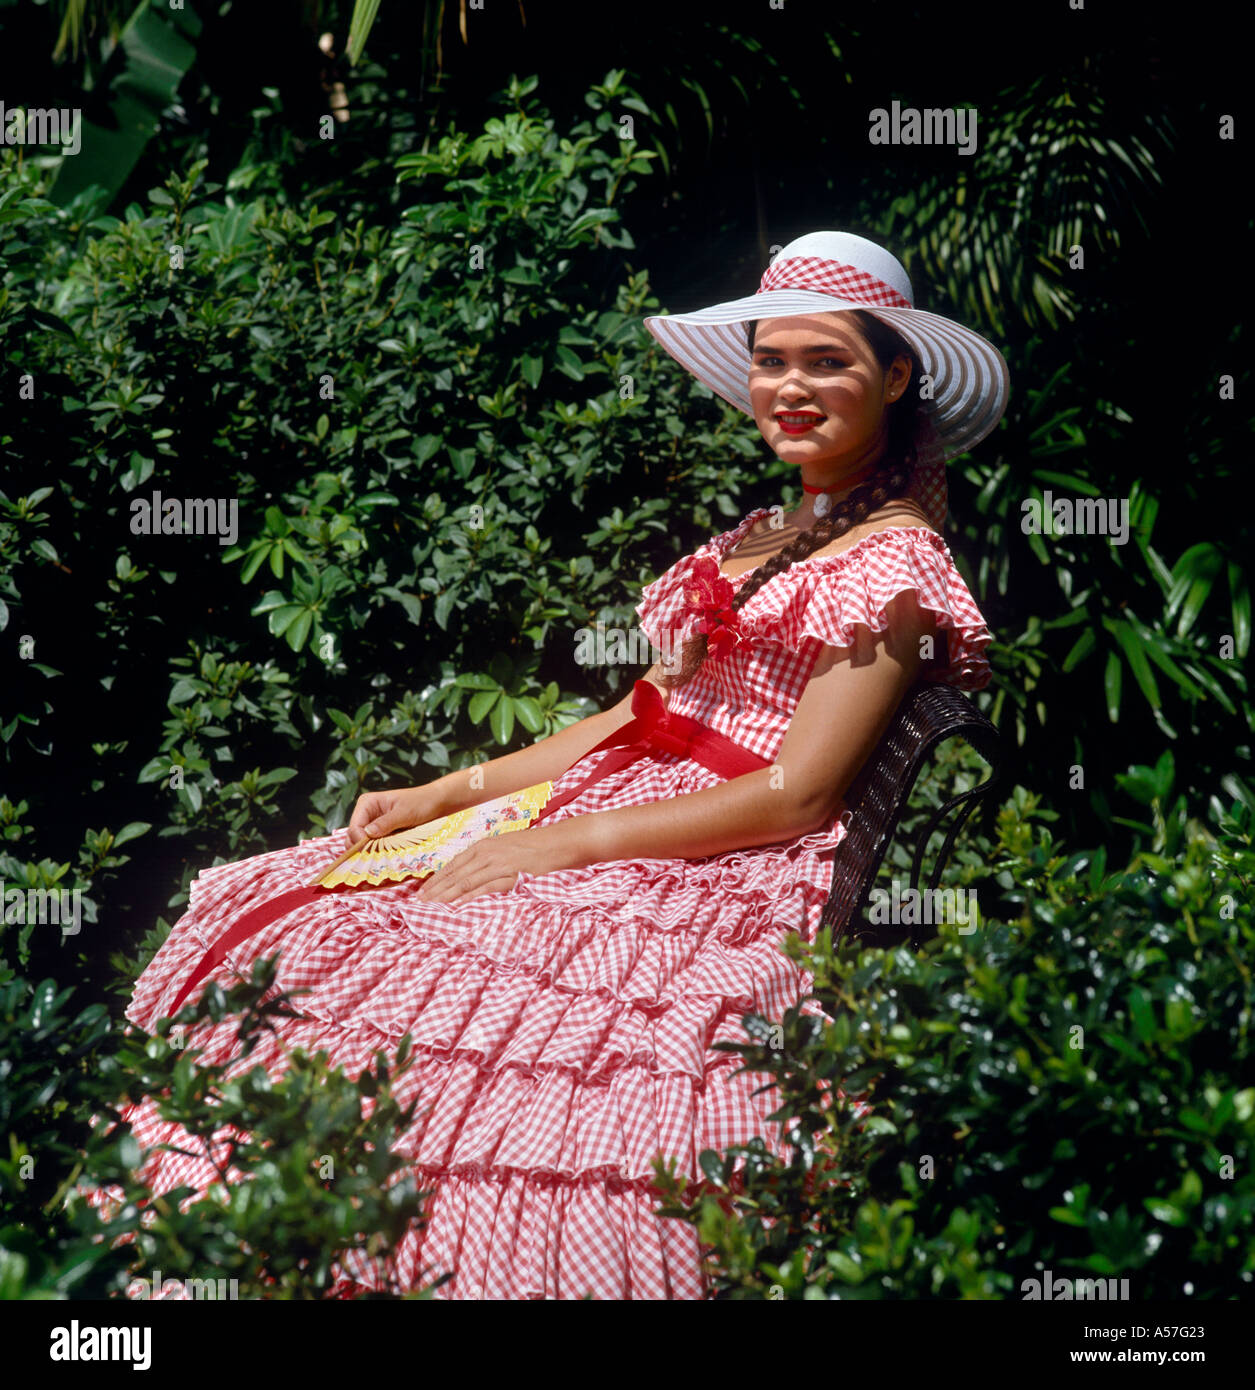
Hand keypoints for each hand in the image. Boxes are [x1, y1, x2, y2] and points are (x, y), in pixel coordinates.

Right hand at [346, 784, 447, 848]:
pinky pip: (373, 847)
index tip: (370, 852)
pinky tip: (387, 856)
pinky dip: (377, 853)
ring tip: (383, 857)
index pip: (354, 827)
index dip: (359, 841)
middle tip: (376, 857)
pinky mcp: (381, 835)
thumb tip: (367, 834)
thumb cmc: (421, 803)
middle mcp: (366, 814)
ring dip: (370, 852)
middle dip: (362, 848)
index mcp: (367, 803)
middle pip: (354, 837)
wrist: (436, 803)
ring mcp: (373, 825)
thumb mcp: (404, 813)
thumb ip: (386, 823)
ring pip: (362, 844)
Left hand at [415, 824, 579, 903]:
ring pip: (466, 881)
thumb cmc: (535, 846)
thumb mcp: (506, 847)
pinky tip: (458, 906)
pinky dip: (470, 897)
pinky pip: (486, 888)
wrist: (560, 843)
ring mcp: (499, 864)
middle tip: (419, 903)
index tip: (423, 890)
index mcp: (485, 845)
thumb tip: (472, 873)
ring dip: (447, 895)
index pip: (453, 864)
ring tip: (432, 906)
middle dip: (436, 889)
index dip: (437, 878)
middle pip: (455, 874)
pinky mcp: (511, 875)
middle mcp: (487, 853)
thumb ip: (489, 859)